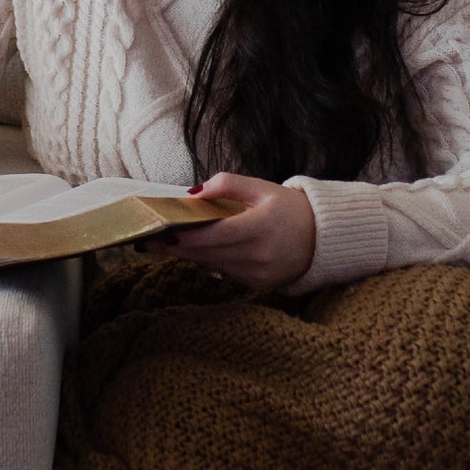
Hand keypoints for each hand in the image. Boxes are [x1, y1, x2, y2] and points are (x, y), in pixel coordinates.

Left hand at [142, 172, 316, 289]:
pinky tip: (197, 250)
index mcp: (261, 226)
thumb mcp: (262, 187)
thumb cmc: (289, 209)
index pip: (216, 235)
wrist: (321, 238)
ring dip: (189, 254)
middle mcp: (259, 255)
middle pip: (207, 253)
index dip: (187, 236)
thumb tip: (194, 193)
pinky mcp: (257, 285)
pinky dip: (210, 260)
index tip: (162, 232)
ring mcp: (258, 273)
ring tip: (163, 243)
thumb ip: (227, 185)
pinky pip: (224, 271)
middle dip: (176, 247)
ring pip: (212, 264)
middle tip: (148, 240)